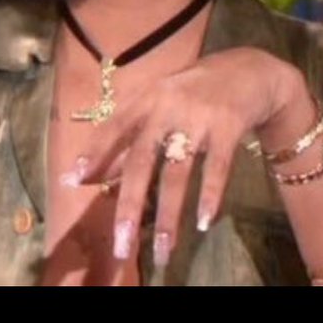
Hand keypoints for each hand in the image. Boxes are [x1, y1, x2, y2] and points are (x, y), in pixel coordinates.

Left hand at [62, 48, 315, 267]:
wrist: (250, 70)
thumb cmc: (195, 91)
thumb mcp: (160, 104)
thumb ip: (131, 136)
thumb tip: (93, 173)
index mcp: (147, 99)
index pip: (114, 127)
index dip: (95, 152)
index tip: (72, 181)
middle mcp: (168, 106)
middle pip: (142, 160)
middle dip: (130, 205)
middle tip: (121, 244)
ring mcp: (199, 117)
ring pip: (178, 173)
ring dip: (170, 216)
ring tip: (164, 251)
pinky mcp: (228, 127)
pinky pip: (216, 168)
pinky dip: (210, 196)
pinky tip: (203, 223)